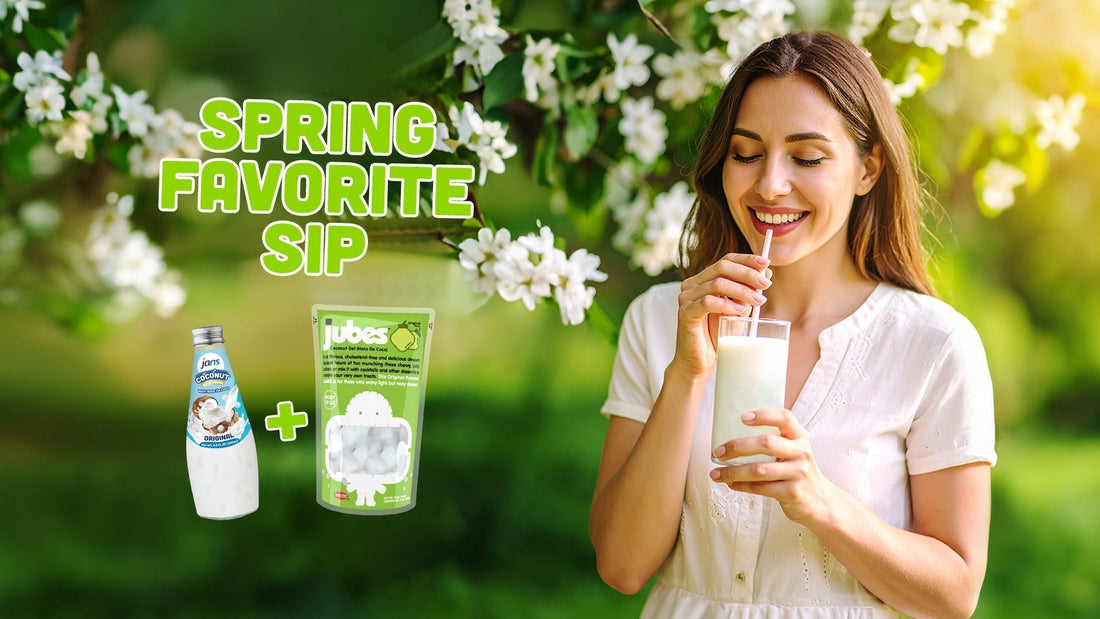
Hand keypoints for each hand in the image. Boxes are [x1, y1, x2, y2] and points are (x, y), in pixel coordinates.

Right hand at [672, 253, 770, 377]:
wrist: (700, 361)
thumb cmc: (717, 334)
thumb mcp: (738, 310)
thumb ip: (748, 292)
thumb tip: (766, 274)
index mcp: (703, 279)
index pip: (726, 260)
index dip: (746, 260)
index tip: (766, 264)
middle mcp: (692, 285)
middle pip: (722, 267)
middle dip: (747, 274)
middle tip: (765, 285)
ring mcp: (686, 298)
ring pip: (717, 284)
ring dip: (741, 290)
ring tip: (757, 301)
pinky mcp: (685, 314)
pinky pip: (707, 302)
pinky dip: (727, 305)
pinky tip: (739, 311)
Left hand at [709, 408, 836, 524]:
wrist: (820, 501)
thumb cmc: (797, 471)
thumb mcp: (793, 451)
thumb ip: (775, 441)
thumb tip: (732, 436)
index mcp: (800, 437)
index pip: (785, 418)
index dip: (764, 415)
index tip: (743, 417)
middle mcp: (802, 452)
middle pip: (766, 443)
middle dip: (738, 446)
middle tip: (719, 451)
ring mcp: (798, 473)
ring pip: (759, 469)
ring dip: (733, 472)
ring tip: (717, 474)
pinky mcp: (792, 493)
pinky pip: (760, 488)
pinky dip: (741, 486)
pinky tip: (731, 484)